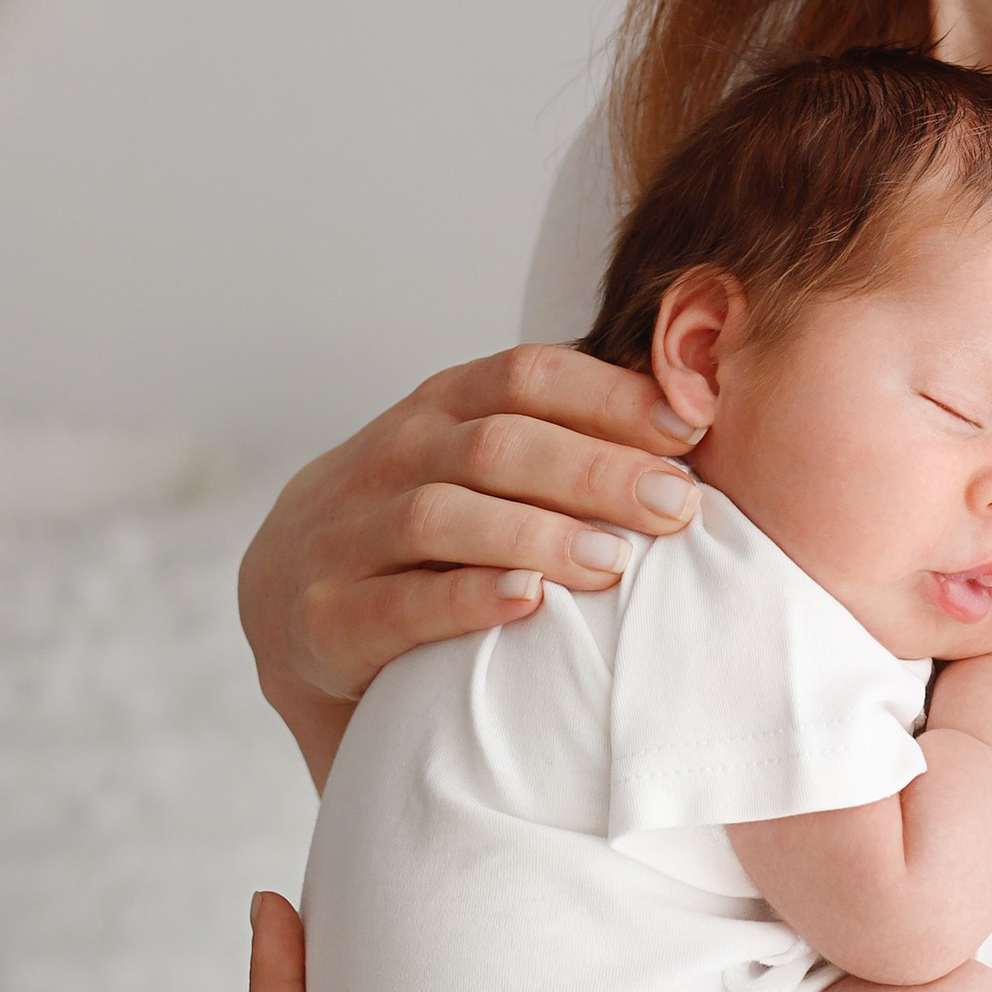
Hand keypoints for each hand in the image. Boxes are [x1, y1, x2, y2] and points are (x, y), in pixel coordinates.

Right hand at [238, 347, 700, 778]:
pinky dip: (465, 598)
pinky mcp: (322, 616)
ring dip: (539, 534)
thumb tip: (700, 419)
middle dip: (596, 470)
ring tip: (616, 563)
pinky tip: (526, 602)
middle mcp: (391, 456)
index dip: (611, 395)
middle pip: (498, 443)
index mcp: (441, 407)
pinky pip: (397, 603)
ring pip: (445, 515)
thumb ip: (563, 438)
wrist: (291, 604)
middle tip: (677, 505)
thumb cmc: (427, 531)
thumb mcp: (479, 465)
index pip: (528, 375)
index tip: (691, 426)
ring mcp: (347, 534)